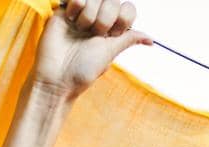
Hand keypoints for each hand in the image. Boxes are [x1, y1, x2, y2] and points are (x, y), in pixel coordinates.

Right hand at [32, 1, 153, 100]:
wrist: (57, 76)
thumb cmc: (83, 70)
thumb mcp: (110, 53)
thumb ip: (128, 39)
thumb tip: (151, 40)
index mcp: (112, 28)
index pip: (128, 8)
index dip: (122, 19)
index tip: (111, 35)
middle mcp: (98, 18)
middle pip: (113, 0)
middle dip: (106, 19)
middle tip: (94, 34)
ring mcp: (82, 12)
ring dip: (89, 16)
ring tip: (80, 30)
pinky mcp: (65, 9)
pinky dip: (75, 8)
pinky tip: (70, 21)